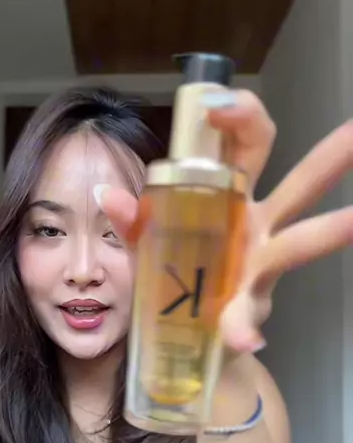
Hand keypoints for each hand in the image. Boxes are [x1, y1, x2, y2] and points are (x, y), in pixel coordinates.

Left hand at [97, 93, 352, 354]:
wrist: (186, 336)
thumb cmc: (177, 278)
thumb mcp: (151, 247)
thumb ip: (138, 223)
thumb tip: (111, 193)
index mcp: (232, 198)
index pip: (248, 143)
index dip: (241, 116)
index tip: (215, 104)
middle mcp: (258, 224)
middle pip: (298, 184)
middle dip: (330, 158)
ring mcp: (262, 265)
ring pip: (302, 242)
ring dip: (332, 231)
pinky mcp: (252, 307)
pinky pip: (247, 315)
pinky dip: (241, 327)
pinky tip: (243, 338)